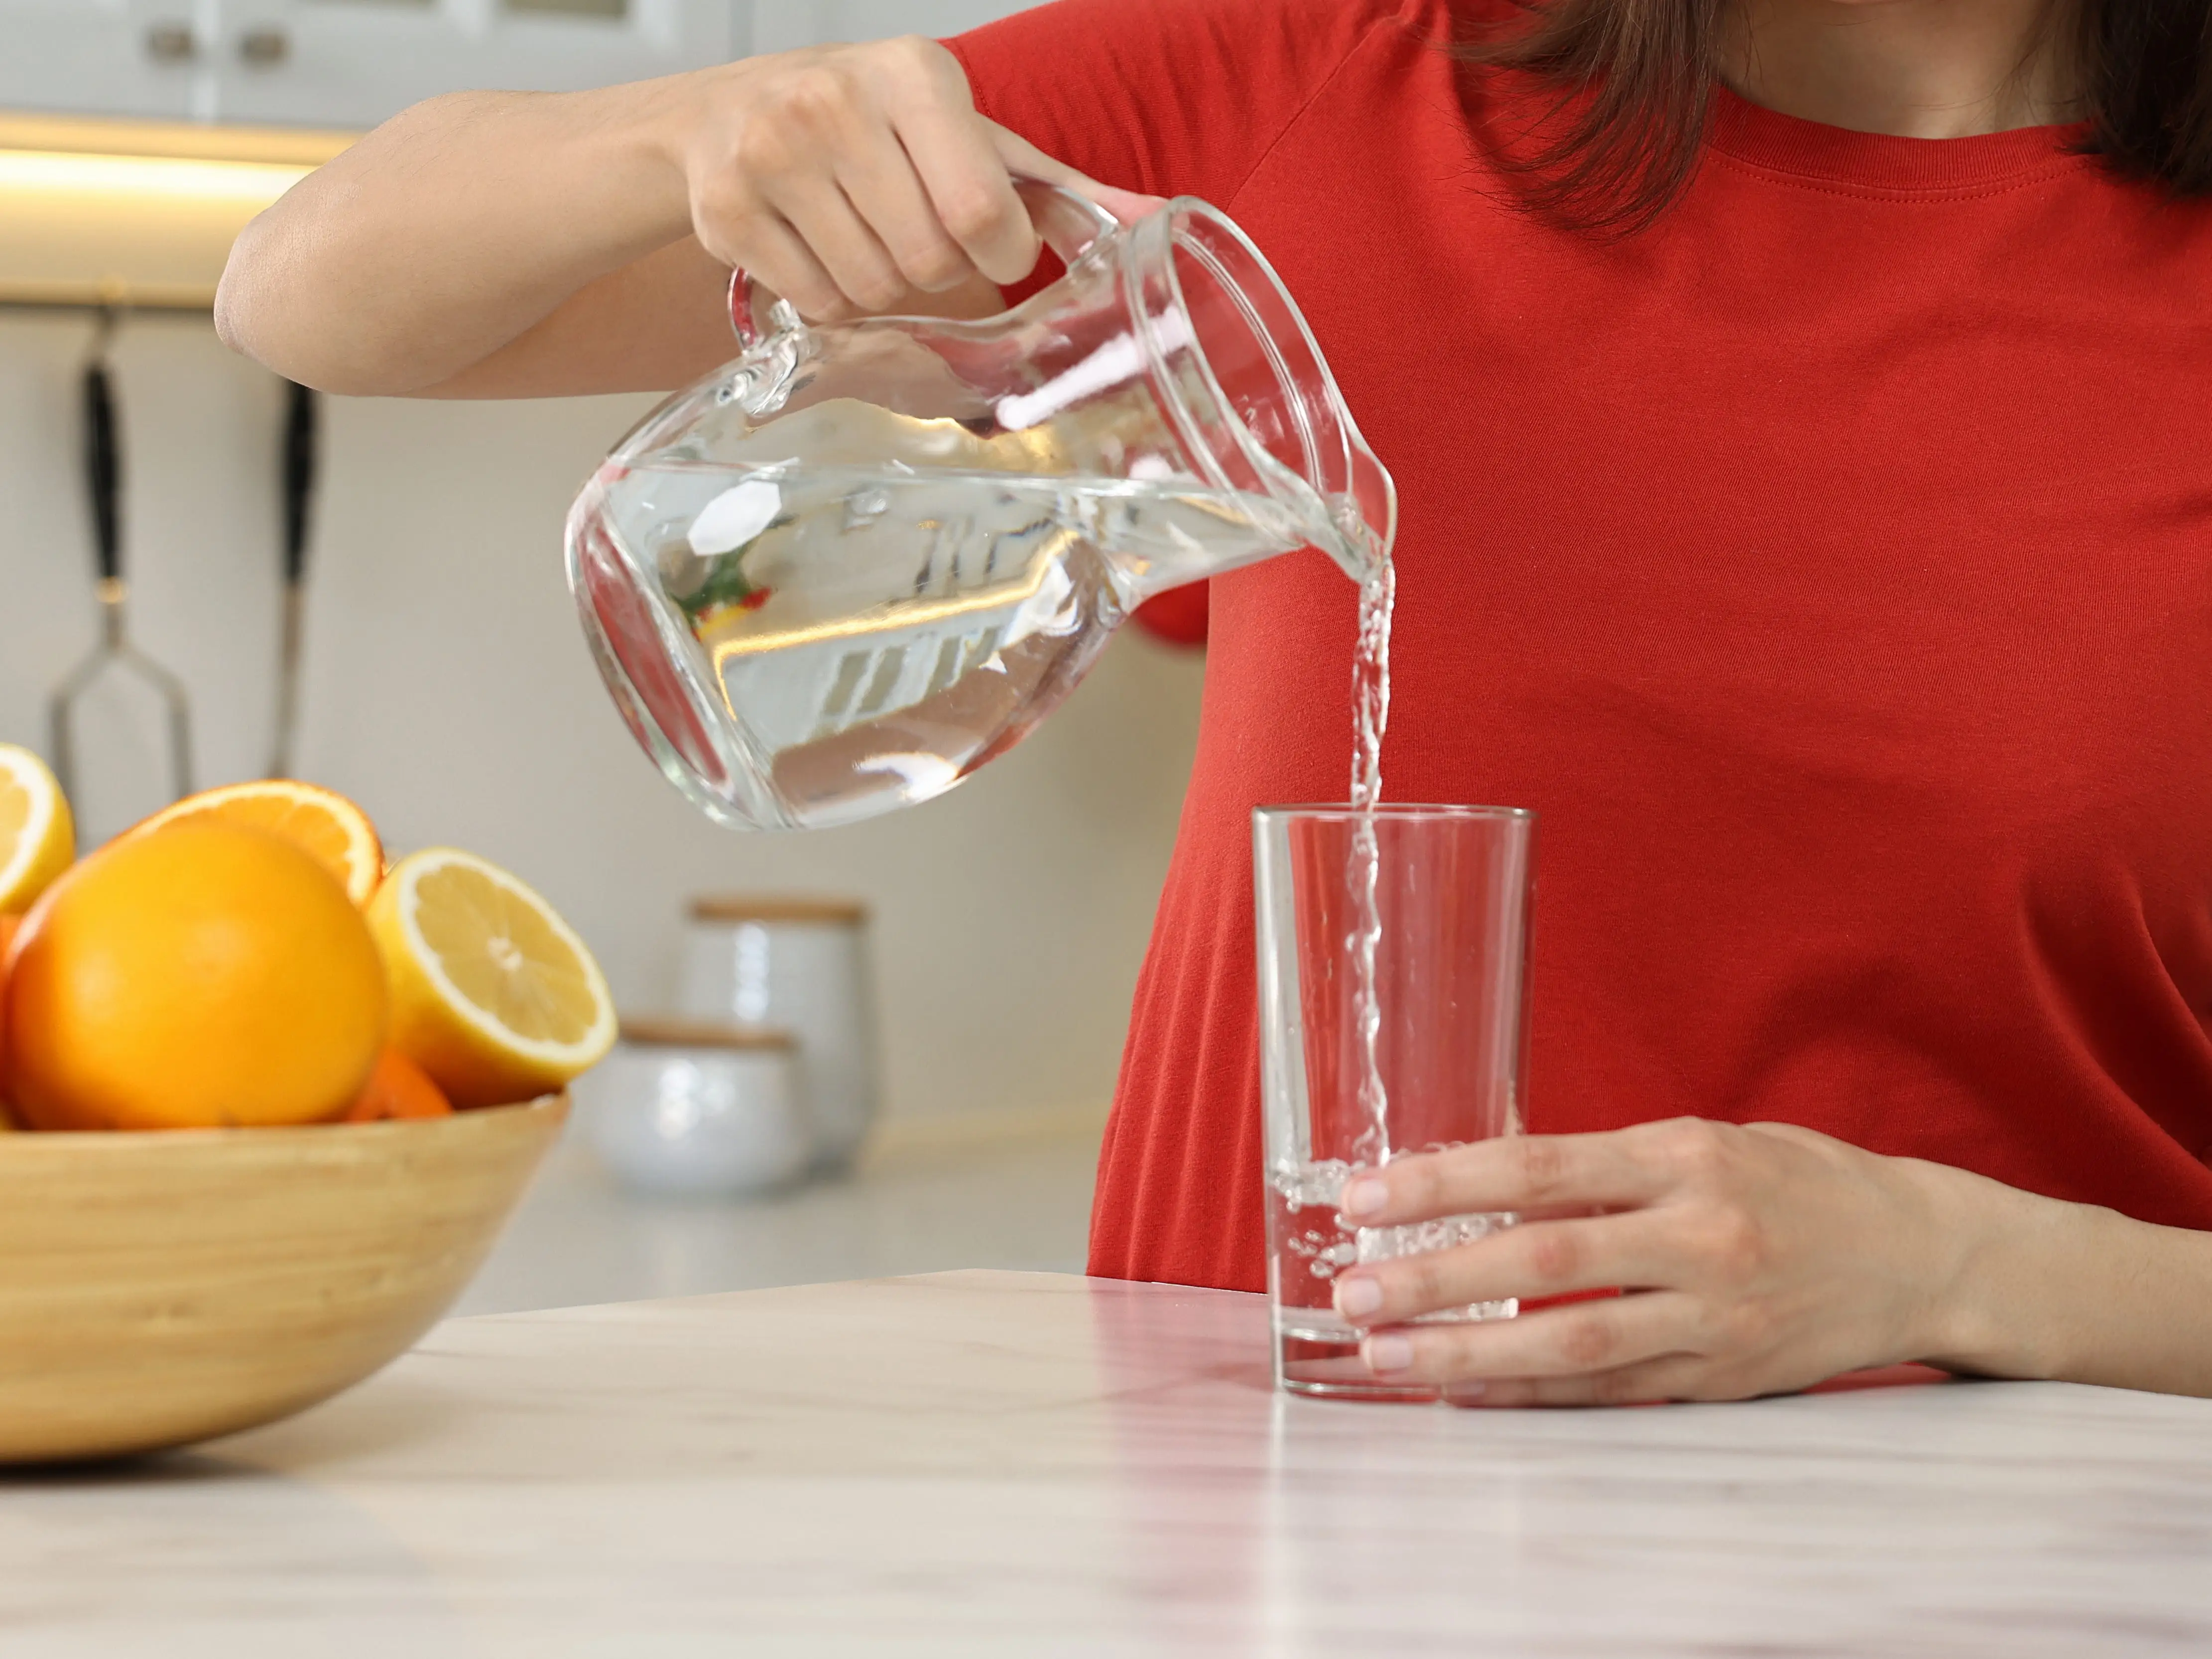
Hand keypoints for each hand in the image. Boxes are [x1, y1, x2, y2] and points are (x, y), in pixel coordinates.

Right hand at [665, 37, 1160, 321]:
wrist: (728, 111)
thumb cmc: (874, 126)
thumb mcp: (966, 134)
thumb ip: (1057, 188)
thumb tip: (1154, 222)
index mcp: (914, 77)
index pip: (981, 211)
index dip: (997, 253)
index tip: (988, 243)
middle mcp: (835, 104)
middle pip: (928, 261)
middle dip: (938, 271)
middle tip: (914, 234)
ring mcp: (772, 157)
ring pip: (874, 290)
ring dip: (887, 289)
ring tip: (867, 237)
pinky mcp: (728, 212)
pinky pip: (819, 304)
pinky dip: (833, 301)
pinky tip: (822, 251)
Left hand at [1328, 1117, 1984, 1404]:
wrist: (1921, 1254)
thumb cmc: (1797, 1182)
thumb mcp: (1704, 1141)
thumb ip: (1604, 1166)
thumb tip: (1481, 1179)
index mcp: (1687, 1158)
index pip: (1540, 1166)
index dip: (1444, 1183)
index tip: (1365, 1197)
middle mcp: (1701, 1237)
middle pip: (1545, 1260)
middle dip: (1437, 1276)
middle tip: (1354, 1288)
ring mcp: (1714, 1317)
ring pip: (1572, 1344)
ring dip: (1467, 1352)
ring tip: (1385, 1352)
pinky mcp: (1723, 1379)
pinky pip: (1609, 1393)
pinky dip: (1531, 1393)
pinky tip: (1464, 1390)